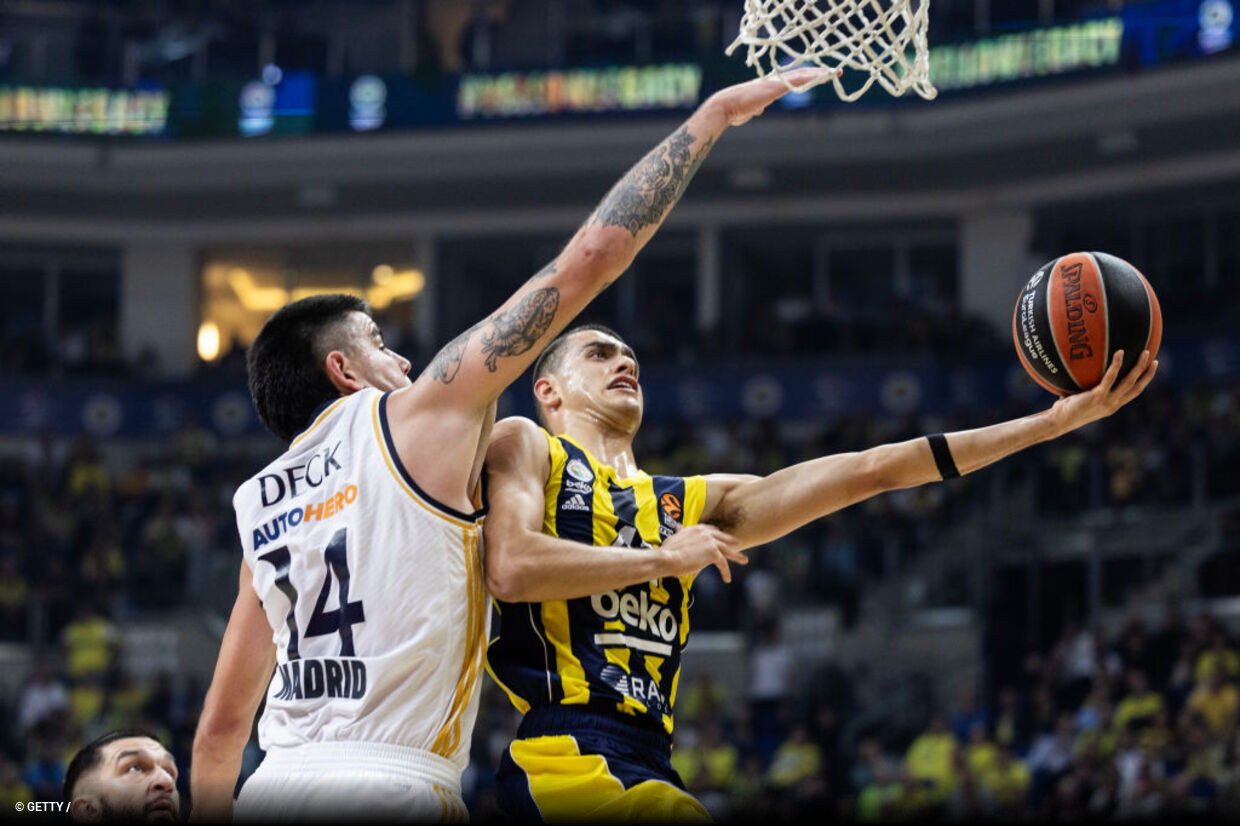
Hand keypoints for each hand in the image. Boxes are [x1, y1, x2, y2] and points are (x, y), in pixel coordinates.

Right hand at [659, 524, 747, 582]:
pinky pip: (723, 563)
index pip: (711, 530)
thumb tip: (677, 526)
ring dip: (737, 555)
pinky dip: (725, 571)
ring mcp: (711, 542)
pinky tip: (727, 579)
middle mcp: (705, 532)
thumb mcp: (674, 537)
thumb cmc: (667, 551)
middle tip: (739, 543)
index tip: (721, 538)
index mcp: (696, 528)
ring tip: (744, 560)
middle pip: (723, 537)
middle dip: (731, 541)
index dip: (717, 534)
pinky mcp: (713, 553)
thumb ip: (680, 532)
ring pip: (728, 549)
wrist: (667, 558)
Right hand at [705, 67, 838, 126]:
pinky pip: (798, 79)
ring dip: (819, 74)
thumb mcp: (751, 110)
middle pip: (801, 73)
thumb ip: (757, 108)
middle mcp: (774, 81)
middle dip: (818, 73)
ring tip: (835, 73)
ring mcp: (776, 83)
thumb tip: (759, 110)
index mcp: (770, 86)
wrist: (726, 106)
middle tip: (834, 72)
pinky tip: (822, 76)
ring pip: (802, 75)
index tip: (820, 77)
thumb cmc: (736, 110)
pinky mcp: (776, 87)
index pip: (792, 79)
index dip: (807, 77)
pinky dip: (811, 77)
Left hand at [1049, 350, 1157, 434]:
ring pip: (1129, 382)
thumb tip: (1081, 369)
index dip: (1143, 382)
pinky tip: (1120, 352)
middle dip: (1148, 374)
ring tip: (1145, 352)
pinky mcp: (1098, 397)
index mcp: (1112, 406)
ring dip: (1139, 367)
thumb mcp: (1081, 398)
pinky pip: (1110, 378)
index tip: (1150, 370)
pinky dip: (1116, 365)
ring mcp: (1107, 401)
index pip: (1133, 393)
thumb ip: (1086, 388)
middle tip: (1153, 359)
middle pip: (1137, 388)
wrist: (1058, 422)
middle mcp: (1113, 405)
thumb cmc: (1065, 409)